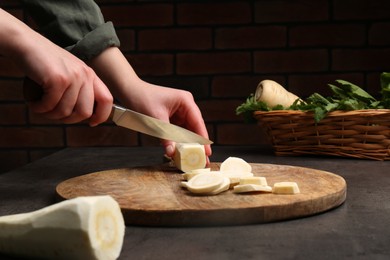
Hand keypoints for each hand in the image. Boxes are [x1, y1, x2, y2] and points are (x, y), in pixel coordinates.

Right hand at [0, 10, 112, 125]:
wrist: (24, 43)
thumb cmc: (43, 64)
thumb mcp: (68, 75)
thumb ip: (78, 91)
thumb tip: (87, 117)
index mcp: (90, 75)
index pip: (107, 100)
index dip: (101, 116)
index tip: (91, 123)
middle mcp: (85, 75)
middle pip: (85, 113)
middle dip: (67, 119)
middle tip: (53, 113)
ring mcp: (72, 76)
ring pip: (65, 112)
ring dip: (49, 114)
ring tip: (39, 106)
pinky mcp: (58, 79)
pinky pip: (50, 106)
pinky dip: (39, 108)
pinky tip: (33, 102)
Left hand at [88, 47, 211, 158]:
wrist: (129, 91)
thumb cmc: (142, 98)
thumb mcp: (155, 119)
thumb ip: (165, 136)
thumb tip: (172, 152)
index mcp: (185, 101)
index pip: (198, 122)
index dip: (203, 139)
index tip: (207, 152)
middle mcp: (185, 106)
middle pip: (194, 128)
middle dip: (197, 144)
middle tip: (202, 160)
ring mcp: (179, 112)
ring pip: (187, 132)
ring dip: (187, 144)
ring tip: (192, 159)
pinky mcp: (172, 118)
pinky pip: (178, 132)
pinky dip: (178, 141)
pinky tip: (179, 152)